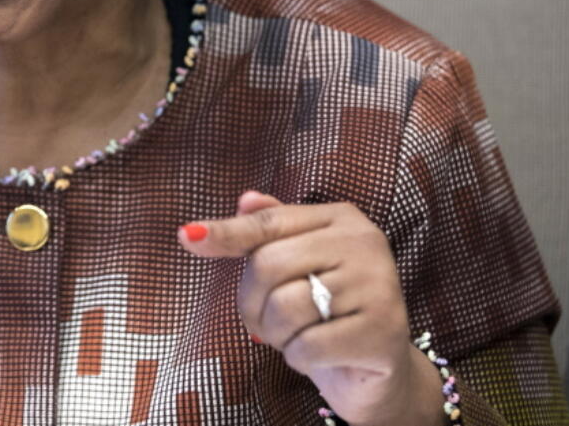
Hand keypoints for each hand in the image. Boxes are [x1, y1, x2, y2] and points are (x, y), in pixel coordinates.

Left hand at [178, 191, 443, 425]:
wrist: (378, 369)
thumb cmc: (327, 310)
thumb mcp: (299, 265)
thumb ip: (272, 231)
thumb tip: (244, 199)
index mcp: (341, 218)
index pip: (270, 221)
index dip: (225, 232)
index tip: (185, 237)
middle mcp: (365, 243)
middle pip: (269, 264)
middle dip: (252, 303)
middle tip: (264, 322)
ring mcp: (379, 286)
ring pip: (285, 307)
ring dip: (275, 334)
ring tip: (293, 337)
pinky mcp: (383, 333)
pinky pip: (307, 347)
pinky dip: (298, 359)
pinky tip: (316, 357)